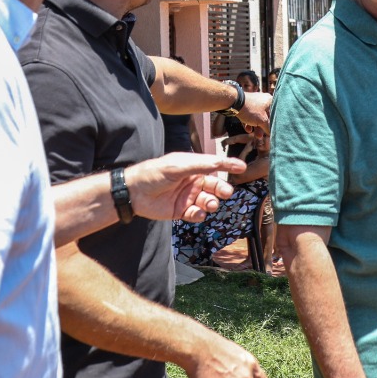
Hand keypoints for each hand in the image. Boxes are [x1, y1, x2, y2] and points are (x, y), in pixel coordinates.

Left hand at [125, 154, 243, 222]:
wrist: (134, 193)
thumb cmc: (154, 174)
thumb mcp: (177, 166)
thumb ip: (199, 165)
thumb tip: (219, 162)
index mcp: (192, 167)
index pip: (214, 165)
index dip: (228, 166)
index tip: (242, 167)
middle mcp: (192, 181)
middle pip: (214, 186)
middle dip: (222, 189)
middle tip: (225, 192)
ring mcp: (188, 197)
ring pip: (208, 201)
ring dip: (211, 203)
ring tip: (208, 204)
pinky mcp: (181, 211)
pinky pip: (197, 214)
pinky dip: (199, 215)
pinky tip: (195, 213)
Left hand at [238, 91, 271, 133]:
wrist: (234, 102)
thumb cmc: (251, 110)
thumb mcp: (262, 121)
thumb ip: (268, 127)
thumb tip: (271, 132)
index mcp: (270, 101)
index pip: (274, 114)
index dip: (273, 124)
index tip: (271, 131)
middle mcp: (262, 100)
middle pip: (265, 116)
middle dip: (262, 127)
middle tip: (260, 136)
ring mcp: (253, 102)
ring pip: (256, 116)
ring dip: (256, 126)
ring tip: (254, 135)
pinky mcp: (245, 105)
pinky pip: (249, 115)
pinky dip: (249, 122)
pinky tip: (247, 129)